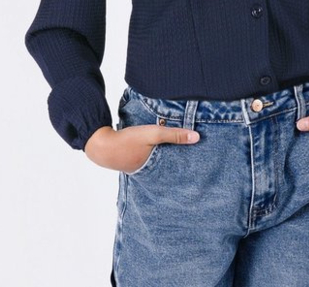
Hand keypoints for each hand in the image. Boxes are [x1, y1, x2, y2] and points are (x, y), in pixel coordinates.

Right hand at [83, 124, 199, 170]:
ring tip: (187, 161)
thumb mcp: (153, 134)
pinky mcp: (138, 163)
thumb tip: (197, 137)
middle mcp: (152, 174)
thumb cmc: (128, 140)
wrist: (101, 146)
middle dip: (185, 170)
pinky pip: (155, 162)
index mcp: (158, 170)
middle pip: (173, 172)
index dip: (193, 172)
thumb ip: (174, 135)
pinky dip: (161, 158)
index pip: (180, 174)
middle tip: (202, 168)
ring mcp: (144, 170)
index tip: (207, 171)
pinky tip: (166, 153)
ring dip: (172, 162)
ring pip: (164, 167)